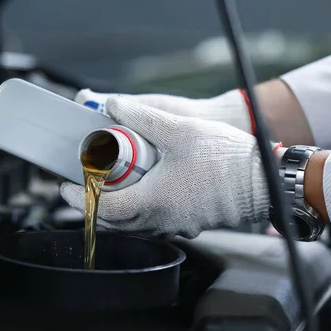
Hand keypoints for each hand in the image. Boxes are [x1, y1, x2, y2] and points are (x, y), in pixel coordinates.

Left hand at [60, 97, 270, 238]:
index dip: (78, 198)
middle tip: (83, 185)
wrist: (263, 179)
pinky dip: (137, 213)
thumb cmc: (226, 159)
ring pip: (132, 226)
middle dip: (92, 205)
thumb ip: (141, 117)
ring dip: (114, 210)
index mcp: (152, 201)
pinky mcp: (189, 223)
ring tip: (107, 187)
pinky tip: (141, 192)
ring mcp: (175, 224)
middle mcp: (160, 219)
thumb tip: (112, 104)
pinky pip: (153, 224)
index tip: (66, 185)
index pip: (102, 208)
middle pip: (113, 222)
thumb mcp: (178, 130)